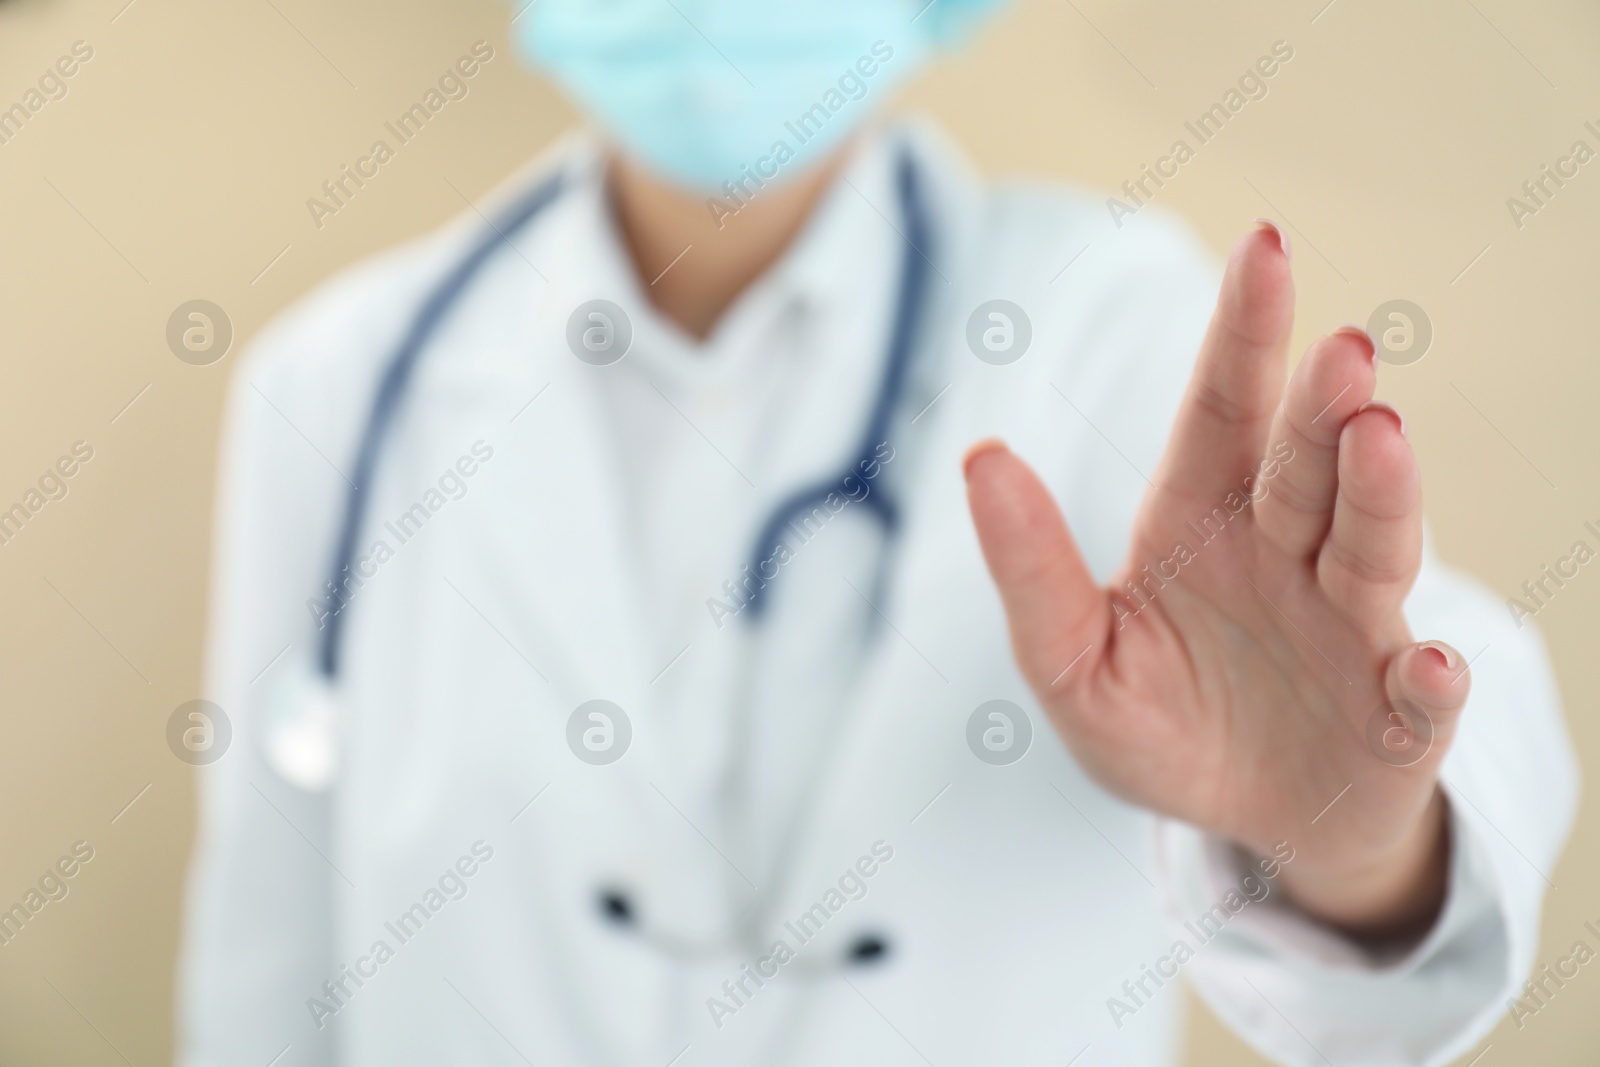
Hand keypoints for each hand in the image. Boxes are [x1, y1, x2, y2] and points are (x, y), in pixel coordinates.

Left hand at [964, 222, 1461, 940]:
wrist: (1245, 820)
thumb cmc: (1157, 725)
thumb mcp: (1069, 660)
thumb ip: (1029, 570)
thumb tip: (979, 452)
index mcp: (1200, 523)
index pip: (1221, 414)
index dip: (1243, 335)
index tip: (1265, 246)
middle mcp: (1288, 552)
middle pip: (1305, 464)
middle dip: (1321, 406)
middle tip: (1340, 352)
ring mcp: (1352, 626)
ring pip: (1372, 549)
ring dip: (1381, 498)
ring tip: (1379, 440)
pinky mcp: (1398, 715)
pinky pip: (1419, 696)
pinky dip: (1426, 683)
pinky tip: (1421, 666)